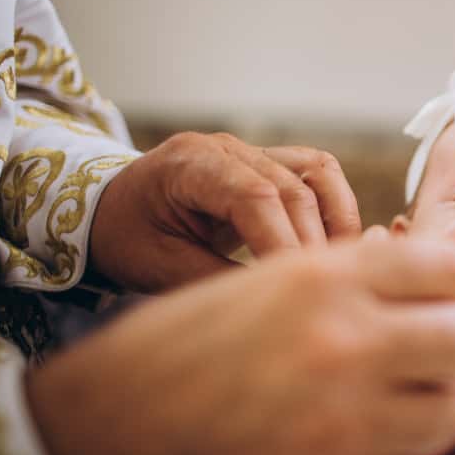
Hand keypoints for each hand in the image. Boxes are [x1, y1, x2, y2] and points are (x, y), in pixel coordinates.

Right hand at [26, 236, 454, 454]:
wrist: (103, 443)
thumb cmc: (173, 353)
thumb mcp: (261, 285)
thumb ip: (347, 276)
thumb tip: (422, 277)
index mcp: (324, 279)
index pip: (449, 267)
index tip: (446, 300)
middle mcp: (349, 343)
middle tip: (429, 353)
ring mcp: (353, 422)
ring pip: (453, 406)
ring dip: (432, 401)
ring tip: (391, 399)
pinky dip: (399, 453)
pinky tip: (358, 442)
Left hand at [89, 132, 361, 292]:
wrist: (114, 210)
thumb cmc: (130, 238)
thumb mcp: (160, 267)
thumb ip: (217, 280)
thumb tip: (276, 306)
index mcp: (191, 163)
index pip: (256, 196)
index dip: (283, 243)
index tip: (296, 289)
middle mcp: (229, 148)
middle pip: (294, 188)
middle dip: (313, 244)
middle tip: (323, 293)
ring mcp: (255, 150)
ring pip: (320, 174)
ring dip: (337, 222)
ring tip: (340, 269)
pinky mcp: (275, 162)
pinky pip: (321, 176)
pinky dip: (336, 210)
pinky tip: (337, 248)